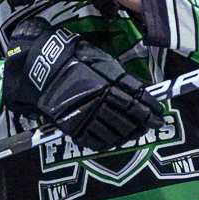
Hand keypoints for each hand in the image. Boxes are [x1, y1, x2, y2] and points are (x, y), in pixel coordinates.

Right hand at [2, 18, 162, 150]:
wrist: (38, 68)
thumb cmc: (71, 57)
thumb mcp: (99, 59)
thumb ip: (119, 77)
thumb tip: (140, 91)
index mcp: (107, 84)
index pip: (136, 100)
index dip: (150, 109)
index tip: (160, 114)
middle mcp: (99, 102)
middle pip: (129, 118)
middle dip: (143, 123)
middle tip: (154, 126)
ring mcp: (85, 116)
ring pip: (114, 132)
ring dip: (129, 134)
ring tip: (137, 133)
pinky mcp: (72, 127)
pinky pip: (94, 141)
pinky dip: (108, 143)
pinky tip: (115, 141)